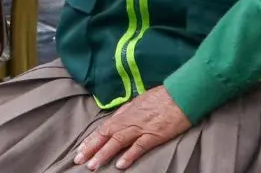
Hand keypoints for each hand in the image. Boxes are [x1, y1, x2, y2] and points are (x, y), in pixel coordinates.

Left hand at [74, 86, 190, 169]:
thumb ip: (128, 111)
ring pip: (117, 142)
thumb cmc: (163, 96)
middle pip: (106, 135)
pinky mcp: (154, 135)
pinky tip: (120, 165)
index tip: (81, 148)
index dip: (92, 139)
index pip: (105, 127)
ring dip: (103, 154)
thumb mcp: (141, 100)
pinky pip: (139, 147)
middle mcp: (130, 120)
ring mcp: (141, 128)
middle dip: (91, 148)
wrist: (181, 94)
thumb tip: (116, 119)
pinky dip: (129, 156)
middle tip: (78, 160)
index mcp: (126, 112)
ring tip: (92, 165)